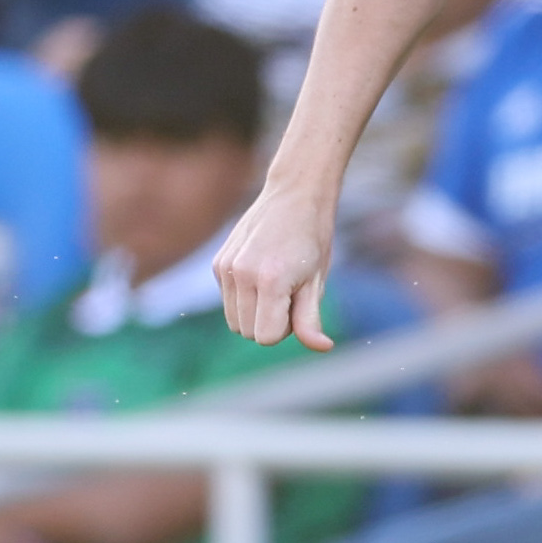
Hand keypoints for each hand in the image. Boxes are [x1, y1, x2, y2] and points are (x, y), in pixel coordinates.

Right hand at [216, 181, 336, 349]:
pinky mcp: (218, 264)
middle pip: (248, 332)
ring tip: (274, 284)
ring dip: (255, 313)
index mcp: (269, 281)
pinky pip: (228, 301)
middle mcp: (241, 274)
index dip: (286, 328)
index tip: (298, 302)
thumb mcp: (316, 281)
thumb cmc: (312, 239)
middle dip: (270, 322)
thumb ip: (311, 319)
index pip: (266, 337)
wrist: (294, 195)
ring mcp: (225, 268)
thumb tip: (323, 347)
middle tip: (289, 291)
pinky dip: (244, 298)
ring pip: (234, 321)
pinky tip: (260, 273)